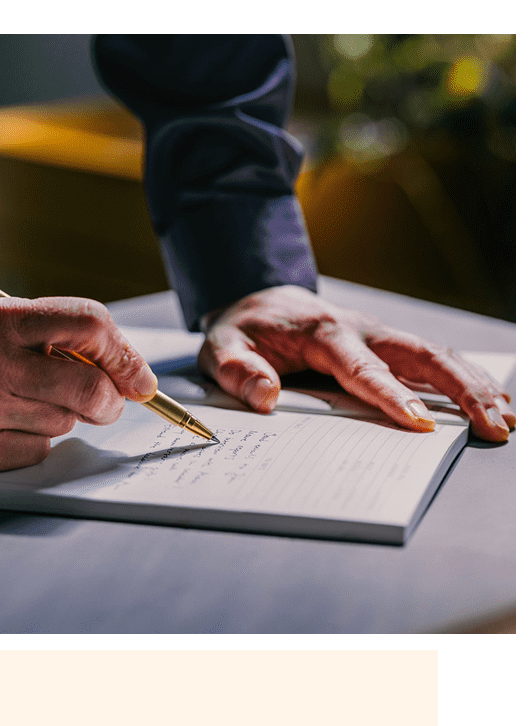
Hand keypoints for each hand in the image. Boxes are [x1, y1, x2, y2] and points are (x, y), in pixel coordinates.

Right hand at [0, 295, 157, 471]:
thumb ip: (48, 333)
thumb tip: (122, 366)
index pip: (88, 323)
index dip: (124, 353)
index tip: (139, 377)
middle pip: (90, 385)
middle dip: (109, 401)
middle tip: (106, 405)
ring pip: (65, 422)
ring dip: (59, 418)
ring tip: (19, 404)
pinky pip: (37, 450)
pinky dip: (31, 443)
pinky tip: (1, 428)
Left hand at [199, 285, 514, 440]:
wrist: (258, 300)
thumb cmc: (244, 330)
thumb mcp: (221, 347)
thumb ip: (237, 371)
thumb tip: (266, 397)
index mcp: (323, 333)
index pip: (362, 368)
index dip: (391, 395)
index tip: (418, 422)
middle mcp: (362, 330)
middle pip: (421, 354)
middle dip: (460, 390)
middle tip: (491, 425)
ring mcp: (381, 336)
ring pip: (437, 355)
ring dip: (475, 386)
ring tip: (506, 421)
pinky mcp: (389, 346)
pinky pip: (435, 360)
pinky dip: (468, 380)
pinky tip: (495, 403)